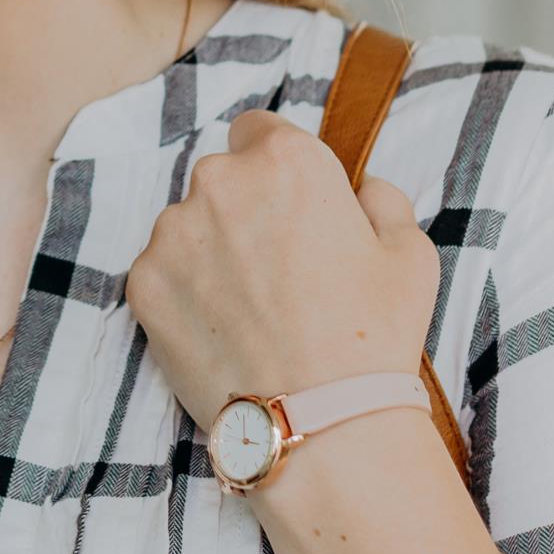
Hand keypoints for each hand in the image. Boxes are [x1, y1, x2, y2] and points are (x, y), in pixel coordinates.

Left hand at [123, 107, 440, 439]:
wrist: (320, 423)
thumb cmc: (375, 336)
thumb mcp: (409, 252)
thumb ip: (382, 198)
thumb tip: (361, 188)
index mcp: (285, 160)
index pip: (258, 129)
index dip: (274, 165)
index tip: (285, 201)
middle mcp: (219, 181)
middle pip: (221, 179)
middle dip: (242, 209)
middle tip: (275, 268)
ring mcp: (172, 232)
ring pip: (187, 226)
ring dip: (209, 251)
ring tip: (249, 308)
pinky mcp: (143, 282)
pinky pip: (162, 272)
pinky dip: (183, 293)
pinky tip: (222, 329)